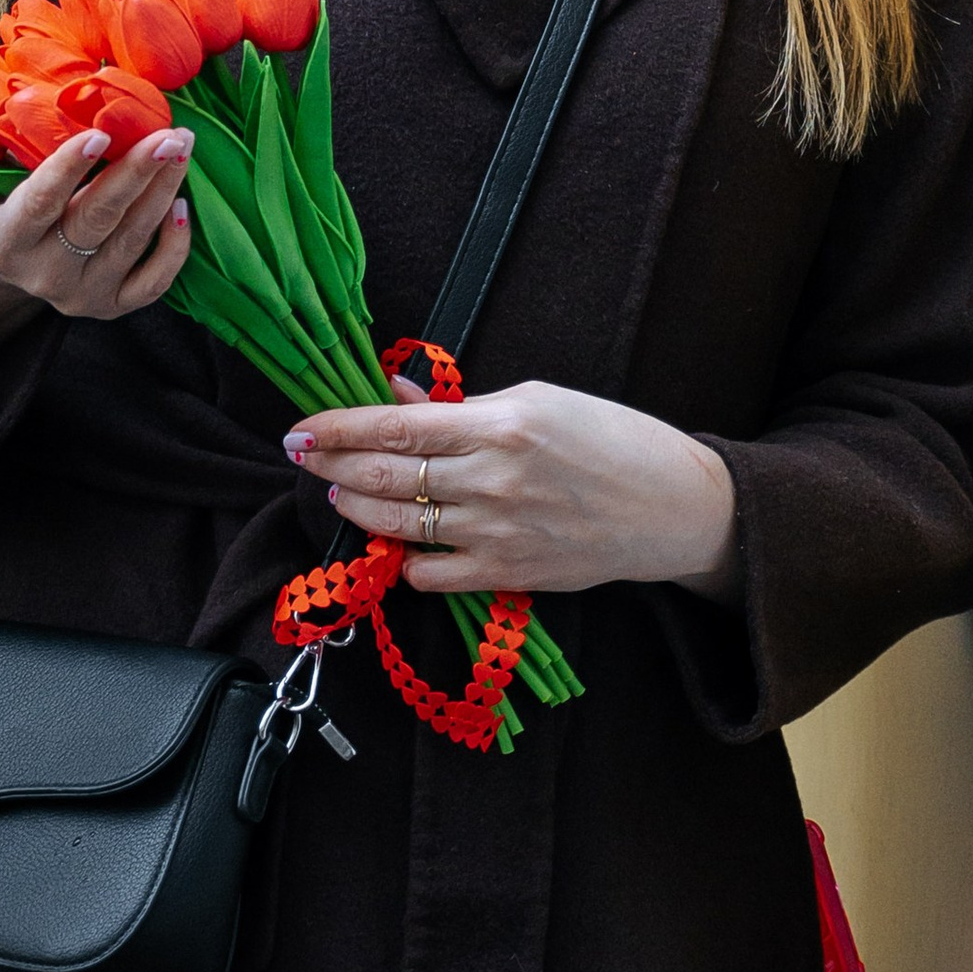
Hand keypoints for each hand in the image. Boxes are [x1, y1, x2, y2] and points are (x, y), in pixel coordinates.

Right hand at [0, 124, 194, 377]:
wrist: (2, 260)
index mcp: (3, 243)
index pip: (40, 203)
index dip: (69, 169)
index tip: (100, 133)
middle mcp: (43, 275)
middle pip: (96, 219)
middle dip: (136, 173)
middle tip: (168, 133)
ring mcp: (80, 294)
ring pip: (130, 241)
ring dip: (162, 192)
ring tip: (181, 147)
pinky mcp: (110, 305)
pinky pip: (152, 282)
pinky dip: (173, 247)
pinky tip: (182, 205)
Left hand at [286, 374, 740, 603]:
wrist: (672, 507)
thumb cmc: (610, 440)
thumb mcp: (537, 399)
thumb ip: (462, 404)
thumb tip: (396, 396)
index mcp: (500, 425)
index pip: (395, 426)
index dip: (338, 427)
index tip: (301, 427)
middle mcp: (492, 481)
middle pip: (384, 475)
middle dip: (331, 464)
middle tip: (302, 454)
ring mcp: (498, 533)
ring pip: (399, 524)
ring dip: (357, 506)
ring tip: (341, 489)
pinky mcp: (508, 575)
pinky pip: (431, 574)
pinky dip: (404, 558)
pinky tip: (397, 539)